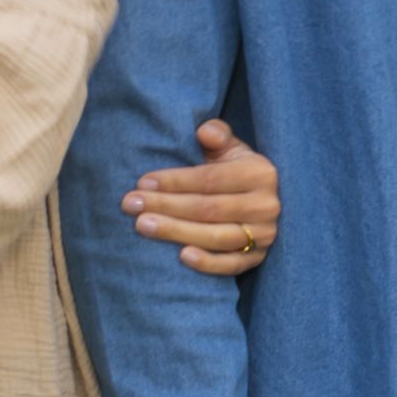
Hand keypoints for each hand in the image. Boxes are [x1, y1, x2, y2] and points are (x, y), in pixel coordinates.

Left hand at [127, 118, 278, 275]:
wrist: (258, 201)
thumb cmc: (233, 171)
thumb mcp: (230, 148)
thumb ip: (218, 135)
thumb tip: (204, 131)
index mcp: (260, 173)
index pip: (211, 179)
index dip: (176, 181)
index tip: (143, 183)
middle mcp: (266, 205)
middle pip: (209, 209)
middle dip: (166, 206)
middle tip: (131, 204)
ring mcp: (264, 235)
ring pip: (217, 237)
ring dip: (177, 232)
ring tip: (142, 225)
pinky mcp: (258, 258)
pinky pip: (231, 265)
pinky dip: (208, 264)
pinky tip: (181, 256)